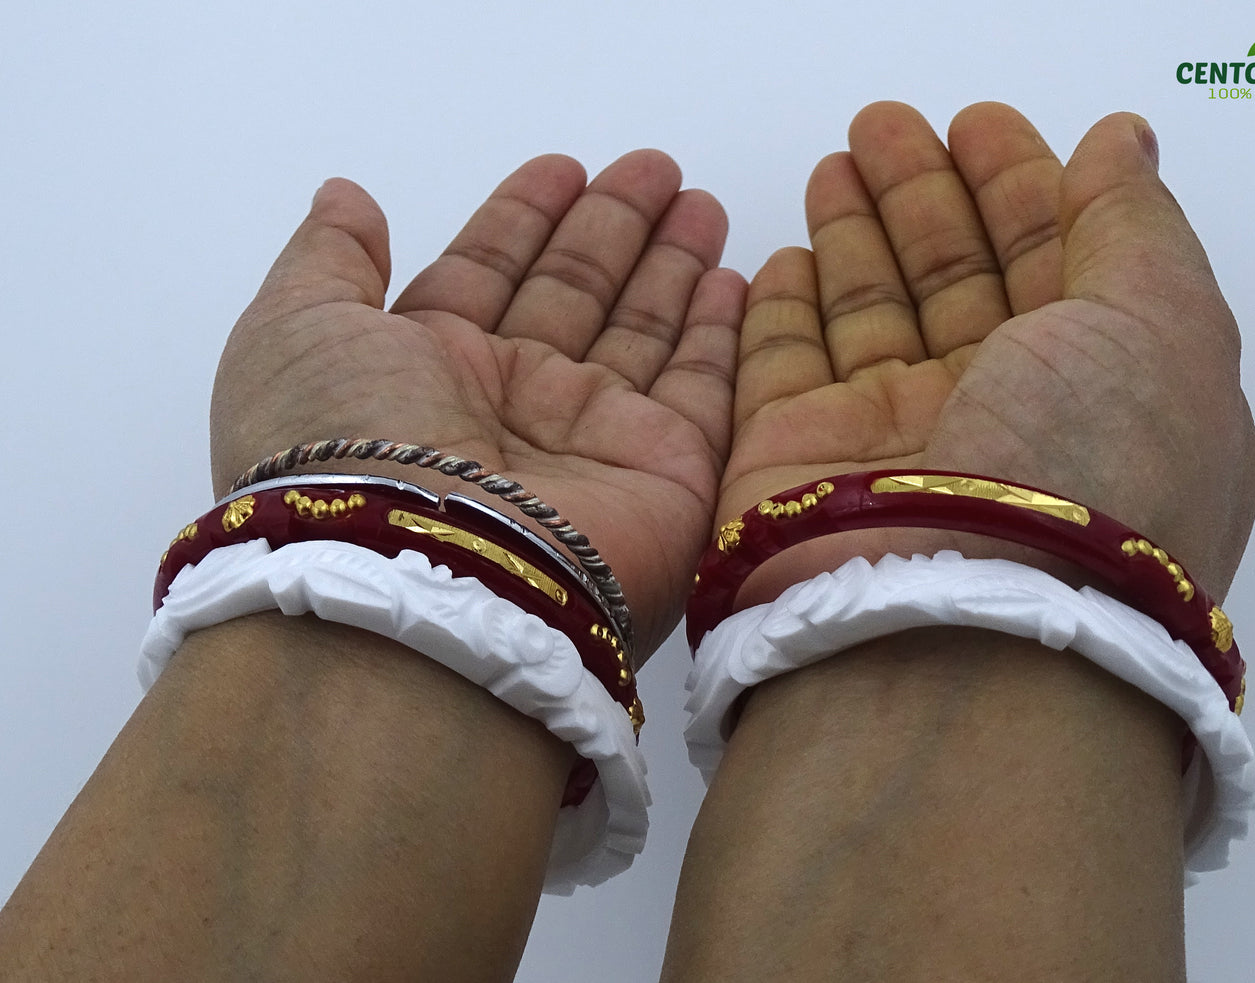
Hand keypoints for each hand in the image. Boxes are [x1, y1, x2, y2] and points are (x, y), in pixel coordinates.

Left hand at [212, 153, 745, 656]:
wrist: (422, 583)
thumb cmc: (343, 447)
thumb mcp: (295, 331)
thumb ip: (327, 260)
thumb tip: (347, 197)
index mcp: (425, 371)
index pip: (487, 274)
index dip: (524, 220)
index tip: (563, 167)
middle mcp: (512, 407)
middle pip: (575, 296)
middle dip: (612, 230)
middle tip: (655, 166)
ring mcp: (592, 445)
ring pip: (642, 336)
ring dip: (671, 267)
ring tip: (700, 201)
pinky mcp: (667, 477)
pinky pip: (702, 394)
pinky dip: (718, 339)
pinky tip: (732, 281)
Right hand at [719, 101, 1254, 605]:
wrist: (962, 637)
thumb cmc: (1087, 473)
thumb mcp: (1162, 326)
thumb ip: (1136, 224)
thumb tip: (1122, 143)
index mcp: (1096, 389)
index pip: (1056, 262)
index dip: (1021, 186)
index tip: (978, 123)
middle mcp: (996, 420)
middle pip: (952, 280)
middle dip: (925, 195)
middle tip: (887, 124)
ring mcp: (889, 444)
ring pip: (867, 314)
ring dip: (854, 234)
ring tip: (839, 162)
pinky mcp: (791, 464)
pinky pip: (779, 367)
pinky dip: (780, 311)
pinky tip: (785, 257)